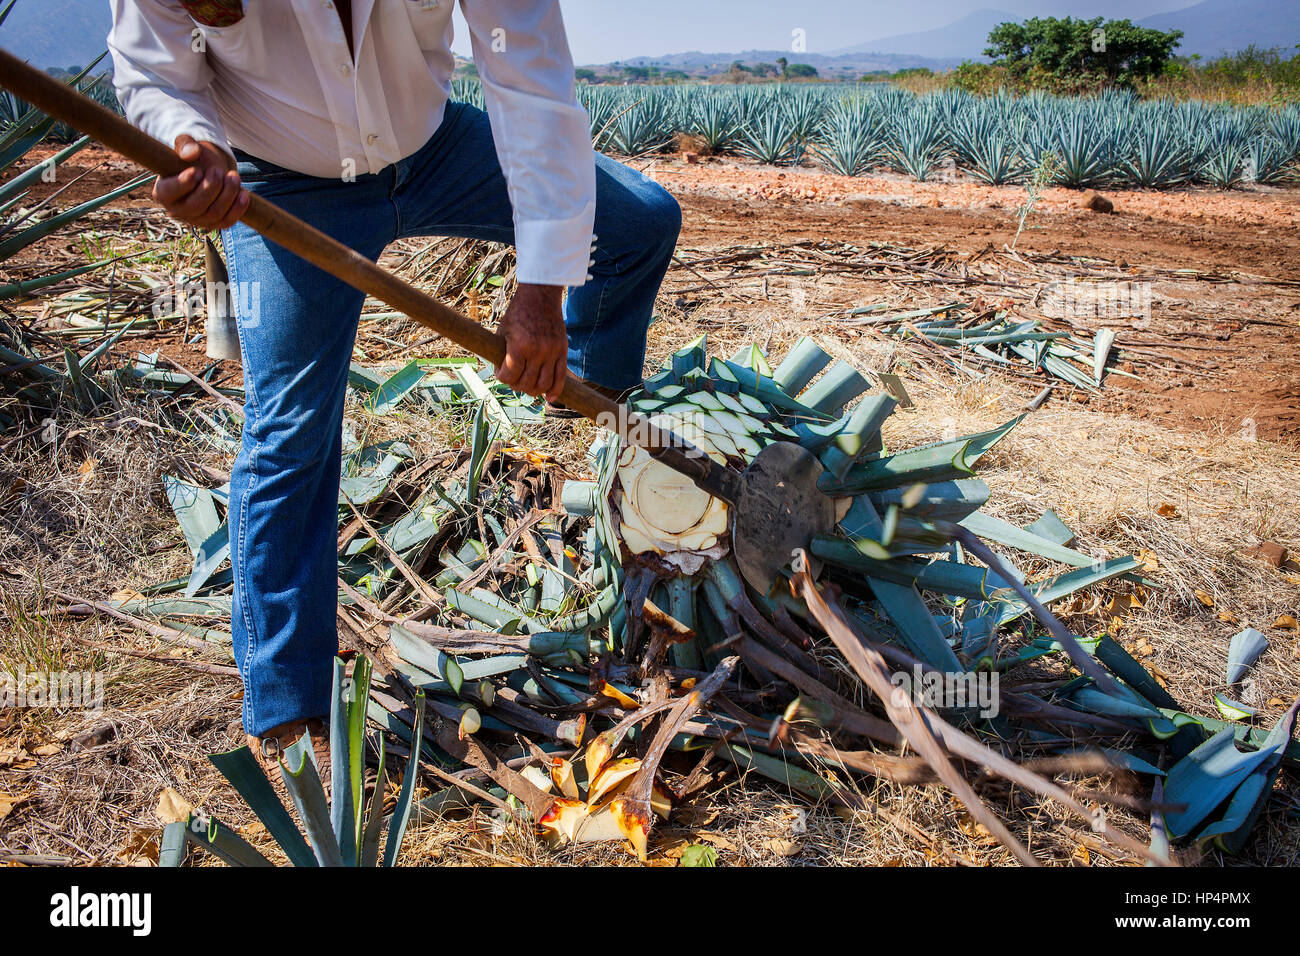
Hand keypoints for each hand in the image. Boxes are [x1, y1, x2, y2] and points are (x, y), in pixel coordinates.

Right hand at [153, 134, 248, 230]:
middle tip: (217, 170)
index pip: (168, 193)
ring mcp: (196, 220)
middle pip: (195, 206)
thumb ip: (185, 144)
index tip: (196, 171)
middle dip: (211, 187)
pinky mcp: (214, 224)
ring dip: (228, 194)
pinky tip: (243, 193)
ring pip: (214, 214)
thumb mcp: (186, 145)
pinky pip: (226, 222)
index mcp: (163, 192)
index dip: (183, 183)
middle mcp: (177, 210)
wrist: (208, 170)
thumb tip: (191, 153)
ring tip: (233, 176)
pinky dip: (238, 208)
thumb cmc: (193, 158)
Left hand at [495, 283, 567, 402]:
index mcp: (519, 345)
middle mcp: (537, 351)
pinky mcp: (562, 351)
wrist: (540, 297)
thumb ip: (502, 353)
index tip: (501, 373)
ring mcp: (552, 352)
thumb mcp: (503, 331)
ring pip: (544, 384)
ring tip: (528, 386)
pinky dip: (555, 391)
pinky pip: (561, 377)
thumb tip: (503, 375)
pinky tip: (549, 398)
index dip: (502, 377)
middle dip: (517, 385)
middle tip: (514, 379)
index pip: (509, 376)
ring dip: (534, 390)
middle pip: (526, 383)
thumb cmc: (518, 313)